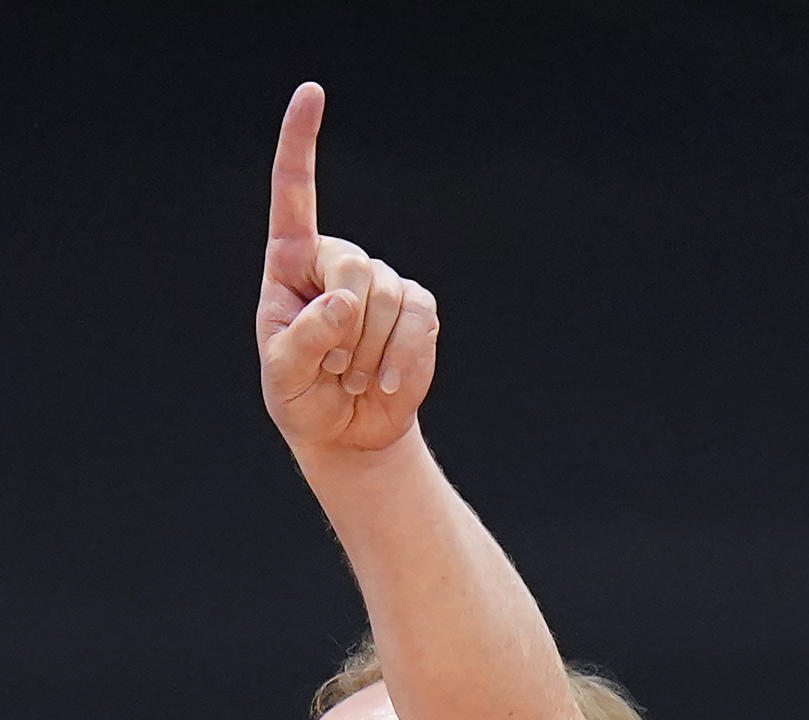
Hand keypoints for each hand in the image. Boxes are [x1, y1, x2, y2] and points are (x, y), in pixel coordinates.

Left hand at [256, 83, 439, 457]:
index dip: (300, 143)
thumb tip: (344, 301)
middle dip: (347, 324)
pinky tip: (384, 384)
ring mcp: (383, 285)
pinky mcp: (418, 313)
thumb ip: (305, 338)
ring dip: (370, 353)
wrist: (347, 432)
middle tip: (334, 367)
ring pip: (390, 299)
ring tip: (354, 379)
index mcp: (291, 264)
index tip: (312, 92)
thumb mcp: (283, 375)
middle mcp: (339, 263)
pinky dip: (402, 360)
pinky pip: (419, 323)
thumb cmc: (302, 398)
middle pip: (355, 264)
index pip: (294, 193)